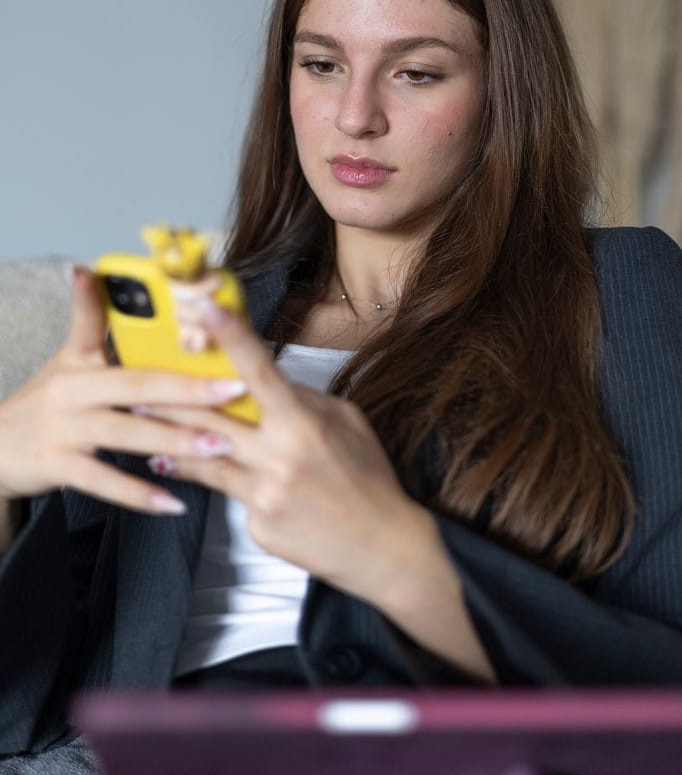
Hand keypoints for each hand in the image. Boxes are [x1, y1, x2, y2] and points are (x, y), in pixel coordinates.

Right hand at [0, 267, 248, 514]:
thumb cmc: (45, 400)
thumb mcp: (66, 357)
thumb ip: (88, 319)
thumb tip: (85, 268)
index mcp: (83, 360)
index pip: (129, 344)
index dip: (156, 328)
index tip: (208, 329)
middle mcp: (74, 391)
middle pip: (138, 388)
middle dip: (190, 390)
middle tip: (235, 390)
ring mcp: (65, 430)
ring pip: (128, 435)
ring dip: (175, 442)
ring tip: (219, 447)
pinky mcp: (58, 465)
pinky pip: (105, 481)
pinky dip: (140, 494)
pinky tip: (174, 502)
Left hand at [138, 305, 426, 601]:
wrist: (382, 546)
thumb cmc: (367, 477)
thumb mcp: (346, 422)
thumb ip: (302, 399)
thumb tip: (266, 380)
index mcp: (303, 424)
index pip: (259, 370)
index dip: (230, 335)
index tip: (204, 307)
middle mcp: (279, 456)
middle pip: (210, 418)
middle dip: (169, 400)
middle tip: (136, 387)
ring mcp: (264, 493)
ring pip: (203, 458)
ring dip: (170, 441)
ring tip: (145, 429)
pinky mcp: (257, 523)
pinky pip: (228, 493)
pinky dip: (212, 477)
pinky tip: (192, 468)